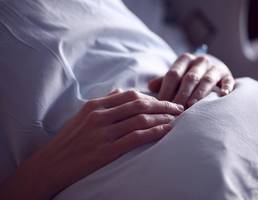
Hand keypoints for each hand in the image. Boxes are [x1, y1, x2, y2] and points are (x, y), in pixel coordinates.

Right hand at [0, 90, 182, 199]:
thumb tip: (119, 91)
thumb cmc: (68, 140)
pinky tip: (167, 131)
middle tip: (179, 108)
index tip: (164, 101)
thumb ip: (103, 102)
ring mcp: (103, 133)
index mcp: (95, 105)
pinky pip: (137, 138)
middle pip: (140, 104)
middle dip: (163, 105)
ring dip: (163, 118)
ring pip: (141, 119)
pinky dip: (155, 132)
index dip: (151, 97)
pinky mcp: (106, 150)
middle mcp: (100, 115)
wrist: (51, 164)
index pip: (130, 95)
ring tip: (177, 120)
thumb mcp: (82, 115)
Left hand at [148, 53, 234, 107]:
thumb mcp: (175, 76)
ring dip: (199, 94)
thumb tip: (150, 86)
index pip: (173, 74)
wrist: (209, 68)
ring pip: (206, 80)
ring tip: (191, 106)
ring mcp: (215, 67)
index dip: (166, 90)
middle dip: (182, 95)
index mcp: (184, 59)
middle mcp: (200, 61)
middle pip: (189, 78)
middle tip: (175, 110)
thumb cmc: (186, 76)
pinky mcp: (227, 75)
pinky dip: (226, 87)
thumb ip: (163, 81)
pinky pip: (227, 80)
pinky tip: (223, 95)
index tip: (161, 104)